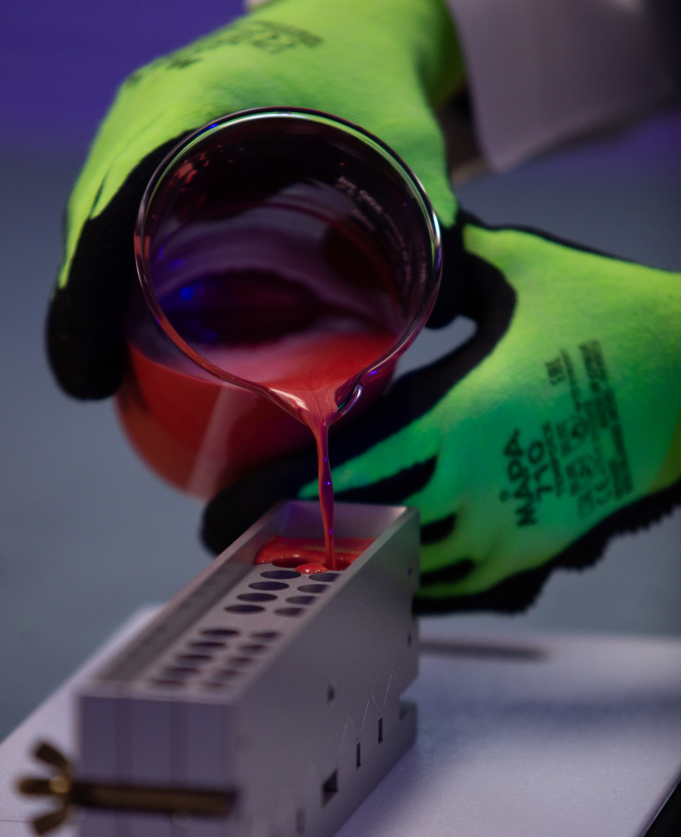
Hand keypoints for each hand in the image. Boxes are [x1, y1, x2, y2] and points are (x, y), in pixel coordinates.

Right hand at [47, 0, 462, 397]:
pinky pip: (113, 195)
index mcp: (201, 101)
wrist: (347, 13)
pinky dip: (109, 252)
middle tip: (96, 379)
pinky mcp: (152, 124)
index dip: (88, 293)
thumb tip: (444, 315)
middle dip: (83, 303)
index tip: (91, 371)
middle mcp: (154, 103)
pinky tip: (126, 304)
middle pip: (92, 217)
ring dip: (90, 281)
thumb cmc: (370, 70)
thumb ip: (434, 225)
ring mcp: (146, 111)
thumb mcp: (408, 143)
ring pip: (95, 210)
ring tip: (103, 358)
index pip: (114, 205)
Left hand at [204, 216, 680, 610]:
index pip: (340, 469)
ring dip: (341, 562)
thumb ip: (441, 263)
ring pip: (396, 570)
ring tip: (296, 551)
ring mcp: (506, 534)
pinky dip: (403, 581)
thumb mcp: (519, 270)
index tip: (221, 511)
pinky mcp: (535, 559)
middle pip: (354, 529)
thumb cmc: (615, 322)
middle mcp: (475, 488)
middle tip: (242, 535)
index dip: (271, 494)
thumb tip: (398, 247)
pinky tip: (376, 567)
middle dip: (292, 538)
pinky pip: (450, 589)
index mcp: (460, 417)